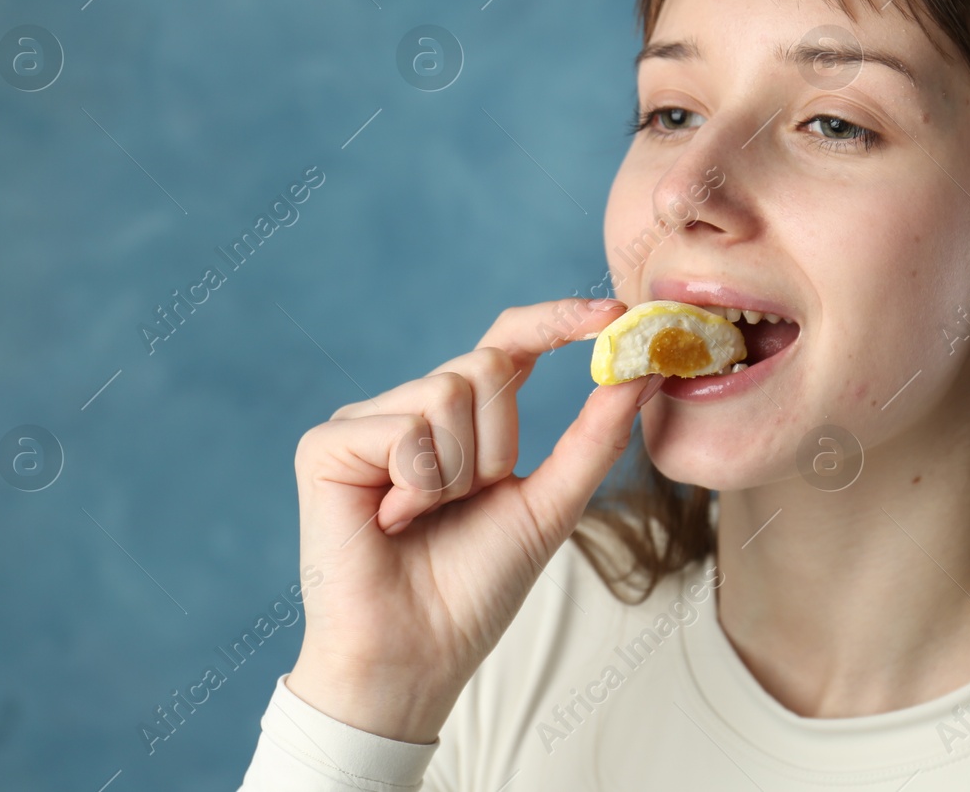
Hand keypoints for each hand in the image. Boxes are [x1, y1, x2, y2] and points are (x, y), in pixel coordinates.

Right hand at [284, 297, 659, 742]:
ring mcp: (365, 422)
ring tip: (426, 517)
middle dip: (498, 445)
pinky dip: (417, 484)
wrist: (418, 655)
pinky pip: (403, 428)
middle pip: (484, 367)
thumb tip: (644, 371)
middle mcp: (411, 408)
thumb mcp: (551, 503)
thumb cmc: (476, 588)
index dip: (558, 320)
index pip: (509, 342)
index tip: (616, 314)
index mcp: (464, 419)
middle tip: (471, 502)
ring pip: (446, 392)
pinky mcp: (326, 445)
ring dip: (459, 472)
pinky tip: (393, 522)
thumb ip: (595, 434)